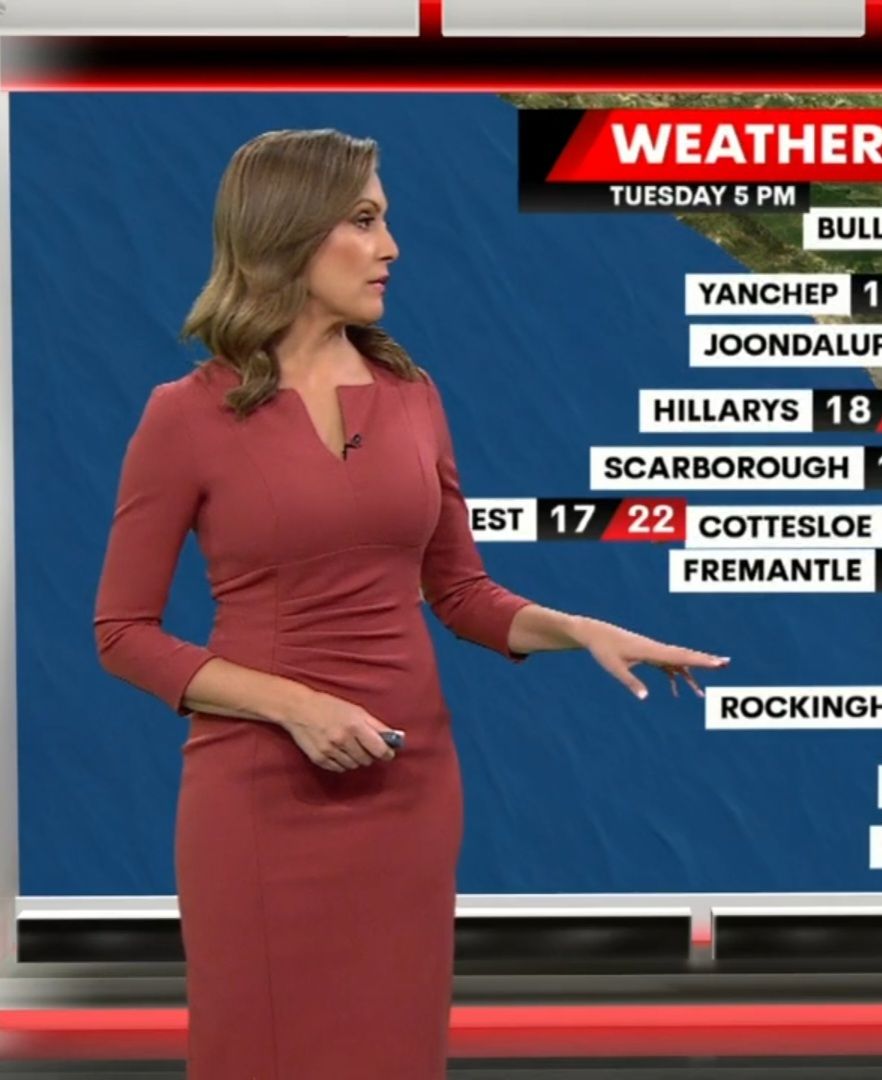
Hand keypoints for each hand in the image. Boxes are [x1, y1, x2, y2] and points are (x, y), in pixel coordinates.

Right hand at [279, 688, 401, 771]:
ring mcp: (330, 751)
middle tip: (364, 746)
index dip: (386, 753)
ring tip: (348, 746)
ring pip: (353, 766)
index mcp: (354, 725)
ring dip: (355, 759)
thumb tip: (395, 738)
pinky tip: (338, 751)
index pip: (379, 749)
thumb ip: (376, 725)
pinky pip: (339, 769)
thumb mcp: (356, 710)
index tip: (388, 753)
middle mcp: (343, 740)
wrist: (298, 709)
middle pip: (367, 760)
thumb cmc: (329, 706)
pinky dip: (342, 763)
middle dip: (369, 755)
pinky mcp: (319, 759)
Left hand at [570, 616, 729, 699]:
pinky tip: (678, 691)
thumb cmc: (603, 650)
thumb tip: (645, 698)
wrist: (594, 634)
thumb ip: (630, 682)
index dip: (701, 660)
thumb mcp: (615, 668)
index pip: (681, 656)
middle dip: (705, 661)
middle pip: (685, 655)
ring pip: (677, 662)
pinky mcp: (647, 654)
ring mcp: (653, 651)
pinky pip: (666, 666)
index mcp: (652, 651)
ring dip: (692, 672)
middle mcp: (656, 649)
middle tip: (726, 663)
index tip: (717, 662)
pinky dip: (675, 676)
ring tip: (704, 690)